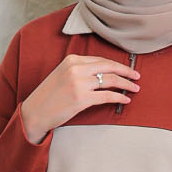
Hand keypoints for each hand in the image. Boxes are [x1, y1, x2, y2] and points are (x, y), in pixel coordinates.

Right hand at [20, 53, 140, 143]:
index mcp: (72, 60)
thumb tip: (102, 73)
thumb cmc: (49, 96)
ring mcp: (79, 83)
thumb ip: (80, 70)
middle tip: (136, 76)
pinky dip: (119, 97)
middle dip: (126, 72)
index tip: (127, 69)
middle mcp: (76, 69)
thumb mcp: (62, 75)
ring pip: (110, 80)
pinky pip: (107, 96)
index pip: (100, 60)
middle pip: (108, 67)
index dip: (117, 65)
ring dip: (126, 84)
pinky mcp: (82, 99)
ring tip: (135, 88)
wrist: (35, 112)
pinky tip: (125, 99)